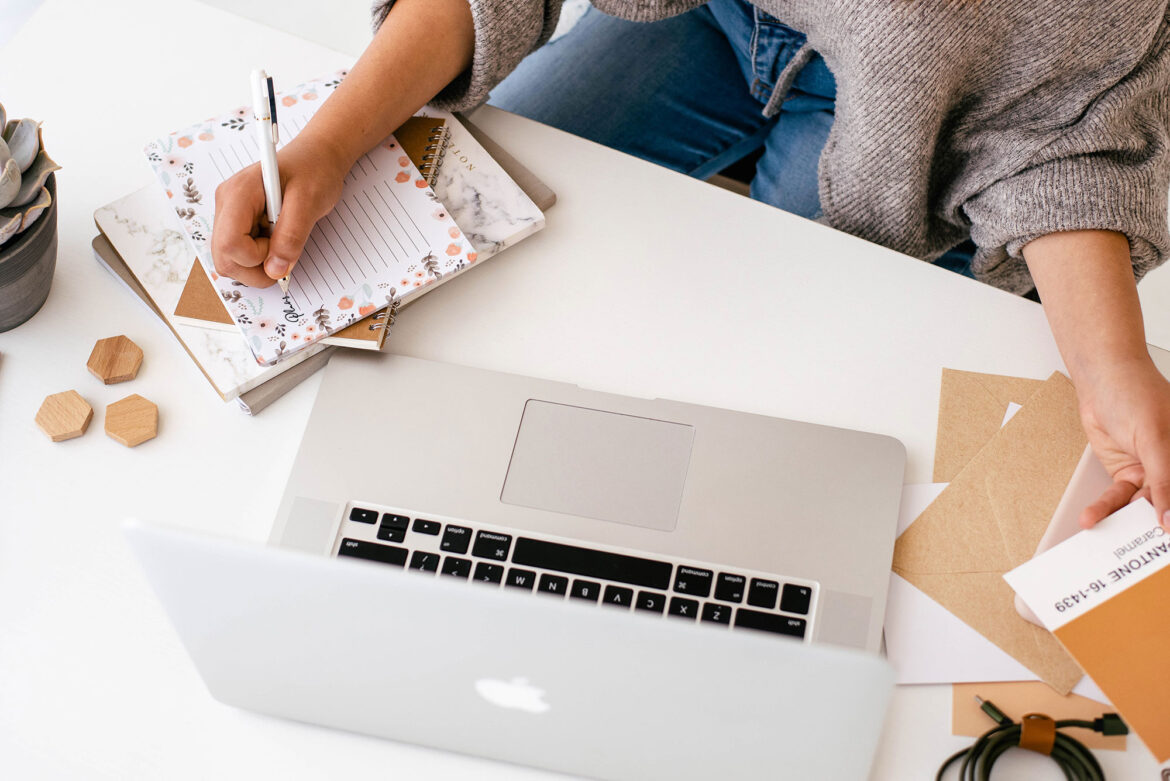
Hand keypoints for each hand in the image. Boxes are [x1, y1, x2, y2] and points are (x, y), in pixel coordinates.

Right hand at [211, 136, 347, 287]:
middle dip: (255, 269)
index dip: (256, 257)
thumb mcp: (309, 202)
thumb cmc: (313, 171)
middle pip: (224, 258)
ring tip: (280, 240)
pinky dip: (260, 257)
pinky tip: (276, 239)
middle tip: (283, 252)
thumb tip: (275, 270)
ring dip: (258, 264)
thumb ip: (291, 237)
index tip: (281, 246)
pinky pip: (240, 254)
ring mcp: (229, 215)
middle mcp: (226, 204)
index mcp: (238, 193)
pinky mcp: (238, 223)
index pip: (229, 244)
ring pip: (230, 260)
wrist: (316, 158)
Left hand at [1076, 357, 1169, 529]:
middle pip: (1167, 506)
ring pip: (1141, 506)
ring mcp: (1152, 473)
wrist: (1102, 379)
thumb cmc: (1137, 394)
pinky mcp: (1126, 473)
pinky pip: (1117, 497)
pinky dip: (1104, 508)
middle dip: (1151, 528)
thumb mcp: (1154, 440)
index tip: (1165, 543)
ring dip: (1121, 520)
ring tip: (1106, 535)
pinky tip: (1093, 518)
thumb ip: (1165, 481)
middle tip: (1137, 550)